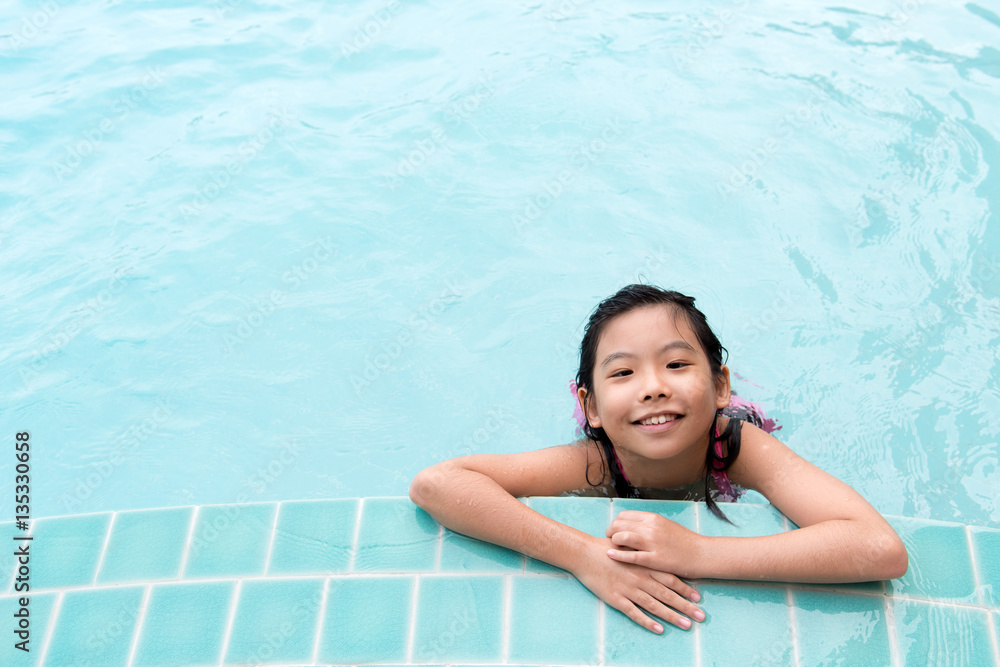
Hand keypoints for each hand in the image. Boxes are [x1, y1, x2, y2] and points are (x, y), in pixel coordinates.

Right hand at [570, 536, 703, 633]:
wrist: (585, 554)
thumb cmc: (606, 548)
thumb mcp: (629, 545)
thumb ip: (644, 551)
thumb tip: (659, 553)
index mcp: (644, 564)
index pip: (669, 578)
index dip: (685, 588)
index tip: (698, 597)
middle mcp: (640, 578)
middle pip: (667, 594)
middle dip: (685, 606)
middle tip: (701, 616)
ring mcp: (629, 589)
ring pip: (655, 606)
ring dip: (672, 616)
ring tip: (686, 625)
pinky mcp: (617, 599)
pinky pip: (635, 613)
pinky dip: (648, 622)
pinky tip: (659, 629)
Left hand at [606, 510, 701, 576]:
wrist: (702, 554)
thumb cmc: (684, 541)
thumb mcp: (665, 525)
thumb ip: (648, 524)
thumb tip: (631, 525)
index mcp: (653, 518)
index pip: (624, 515)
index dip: (615, 523)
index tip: (614, 530)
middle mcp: (651, 528)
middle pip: (619, 524)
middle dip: (610, 532)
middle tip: (610, 539)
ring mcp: (652, 543)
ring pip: (622, 537)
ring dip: (613, 542)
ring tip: (612, 547)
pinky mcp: (655, 559)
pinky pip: (630, 556)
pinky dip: (618, 555)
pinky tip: (611, 555)